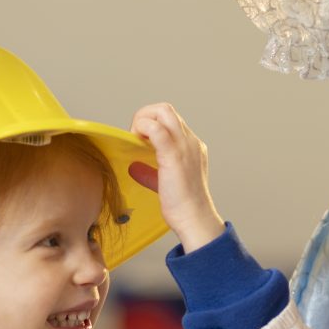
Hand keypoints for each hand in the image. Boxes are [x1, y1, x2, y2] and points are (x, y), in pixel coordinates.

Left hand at [127, 103, 225, 251]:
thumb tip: (135, 166)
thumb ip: (151, 172)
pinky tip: (135, 141)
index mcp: (192, 146)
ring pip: (163, 111)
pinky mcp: (174, 155)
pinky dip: (142, 128)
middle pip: (166, 110)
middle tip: (134, 137)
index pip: (170, 120)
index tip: (139, 141)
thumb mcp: (166, 183)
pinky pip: (156, 129)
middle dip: (145, 116)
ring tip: (135, 139)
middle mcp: (191, 141)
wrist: (194, 218)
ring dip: (142, 120)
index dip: (151, 124)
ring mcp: (185, 146)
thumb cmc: (183, 205)